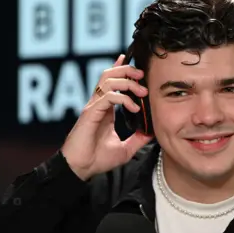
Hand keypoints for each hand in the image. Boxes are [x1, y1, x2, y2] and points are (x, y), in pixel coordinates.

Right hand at [61, 54, 152, 180]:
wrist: (81, 169)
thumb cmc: (97, 159)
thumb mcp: (125, 149)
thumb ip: (138, 139)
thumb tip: (152, 133)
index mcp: (104, 109)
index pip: (111, 82)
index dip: (120, 68)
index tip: (134, 63)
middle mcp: (98, 104)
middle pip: (109, 74)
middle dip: (127, 70)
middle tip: (142, 76)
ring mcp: (93, 107)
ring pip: (108, 80)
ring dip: (127, 82)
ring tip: (141, 91)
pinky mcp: (90, 113)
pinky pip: (108, 97)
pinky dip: (123, 99)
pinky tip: (134, 108)